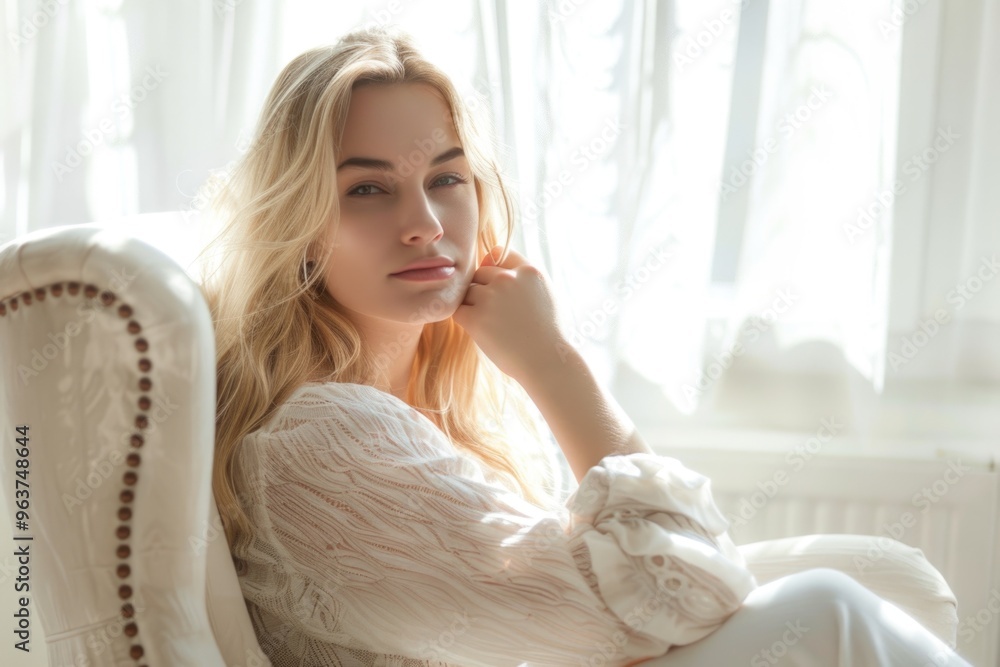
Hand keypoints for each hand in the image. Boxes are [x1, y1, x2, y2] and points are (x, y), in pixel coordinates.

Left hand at [451, 244, 567, 381]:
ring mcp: (490, 298)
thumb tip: (490, 258)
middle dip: (484, 289)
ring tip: (491, 324)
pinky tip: (480, 330)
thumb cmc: (548, 332)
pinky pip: (458, 310)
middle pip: (480, 273)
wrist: (547, 362)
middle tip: (496, 313)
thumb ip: (523, 276)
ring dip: (474, 305)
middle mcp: (508, 279)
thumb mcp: (546, 294)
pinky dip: (465, 319)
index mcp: (529, 271)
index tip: (498, 287)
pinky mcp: (476, 318)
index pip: (499, 254)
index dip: (495, 269)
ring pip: (469, 291)